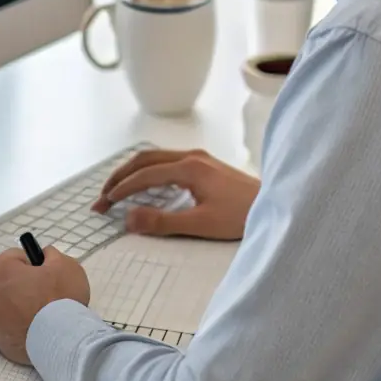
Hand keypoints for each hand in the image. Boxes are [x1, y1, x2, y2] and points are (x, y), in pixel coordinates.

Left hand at [0, 247, 90, 364]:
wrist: (62, 340)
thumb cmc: (61, 297)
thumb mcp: (65, 265)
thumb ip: (51, 255)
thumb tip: (45, 257)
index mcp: (2, 270)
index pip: (14, 257)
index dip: (33, 263)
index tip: (46, 273)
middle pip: (7, 283)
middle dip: (23, 286)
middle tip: (46, 295)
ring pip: (6, 307)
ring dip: (19, 308)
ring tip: (43, 317)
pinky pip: (9, 329)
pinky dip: (20, 328)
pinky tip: (37, 332)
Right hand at [91, 148, 259, 239]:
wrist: (277, 206)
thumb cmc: (241, 217)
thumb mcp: (201, 224)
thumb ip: (163, 222)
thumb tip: (128, 218)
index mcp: (189, 168)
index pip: (144, 175)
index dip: (122, 189)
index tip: (105, 204)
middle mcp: (191, 156)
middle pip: (145, 158)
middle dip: (120, 176)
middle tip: (102, 196)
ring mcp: (199, 157)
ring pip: (155, 156)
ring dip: (133, 171)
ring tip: (116, 189)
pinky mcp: (205, 163)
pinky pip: (166, 160)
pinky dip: (147, 170)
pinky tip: (145, 184)